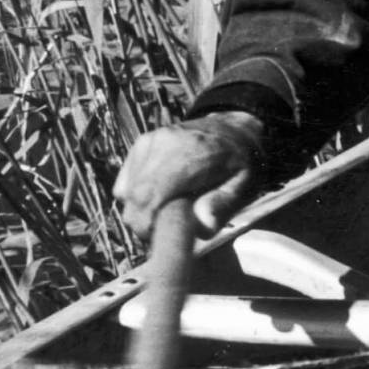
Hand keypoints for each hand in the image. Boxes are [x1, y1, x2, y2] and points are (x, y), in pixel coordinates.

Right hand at [113, 113, 264, 241]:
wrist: (231, 128)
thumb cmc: (240, 162)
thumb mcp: (243, 184)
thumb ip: (223, 205)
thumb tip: (202, 227)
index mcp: (192, 153)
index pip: (151, 194)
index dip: (146, 223)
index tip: (157, 239)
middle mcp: (165, 144)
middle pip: (135, 196)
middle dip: (142, 222)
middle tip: (162, 232)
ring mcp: (149, 142)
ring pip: (126, 191)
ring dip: (139, 210)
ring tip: (166, 212)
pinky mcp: (140, 146)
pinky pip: (125, 182)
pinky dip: (135, 197)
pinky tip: (159, 196)